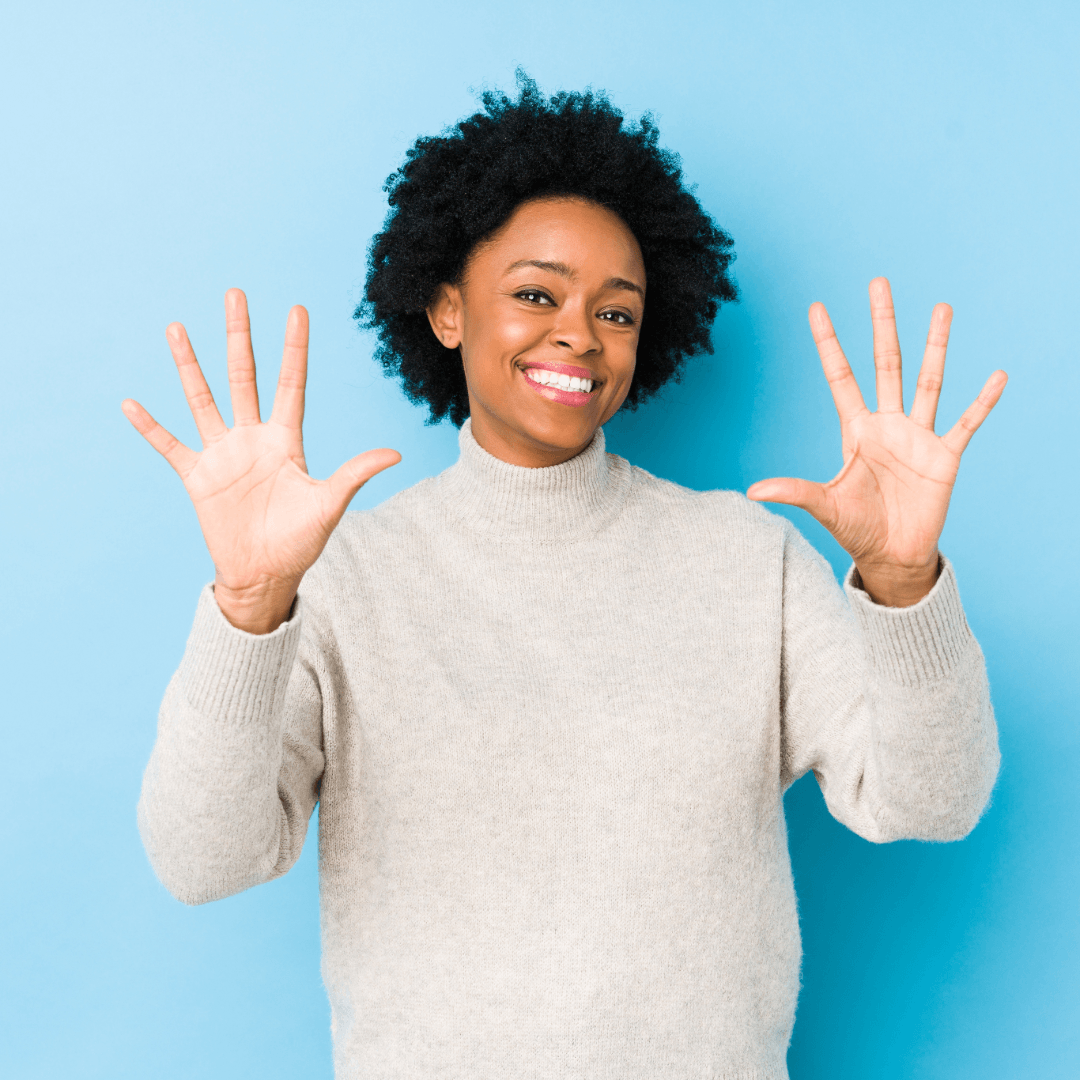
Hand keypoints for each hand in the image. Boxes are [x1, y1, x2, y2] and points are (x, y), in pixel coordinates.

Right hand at [122, 289, 400, 632]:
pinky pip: (169, 446)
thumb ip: (355, 474)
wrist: (266, 575)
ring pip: (203, 399)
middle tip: (235, 294)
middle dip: (239, 336)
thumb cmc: (301, 542)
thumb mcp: (330, 504)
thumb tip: (396, 454)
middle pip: (244, 376)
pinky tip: (130, 403)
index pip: (290, 383)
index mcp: (286, 440)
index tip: (297, 309)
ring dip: (189, 365)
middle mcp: (253, 438)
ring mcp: (223, 454)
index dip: (294, 348)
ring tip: (176, 328)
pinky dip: (150, 427)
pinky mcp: (197, 477)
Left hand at [746, 277, 1006, 606]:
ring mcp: (918, 437)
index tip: (817, 307)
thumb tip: (752, 491)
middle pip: (886, 363)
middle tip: (878, 282)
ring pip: (928, 381)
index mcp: (856, 430)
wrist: (891, 555)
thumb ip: (793, 492)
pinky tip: (997, 375)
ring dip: (935, 345)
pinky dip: (982, 401)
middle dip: (882, 324)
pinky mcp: (945, 457)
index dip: (829, 343)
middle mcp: (887, 424)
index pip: (840, 377)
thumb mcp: (823, 506)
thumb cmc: (856, 529)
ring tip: (941, 308)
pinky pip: (966, 423)